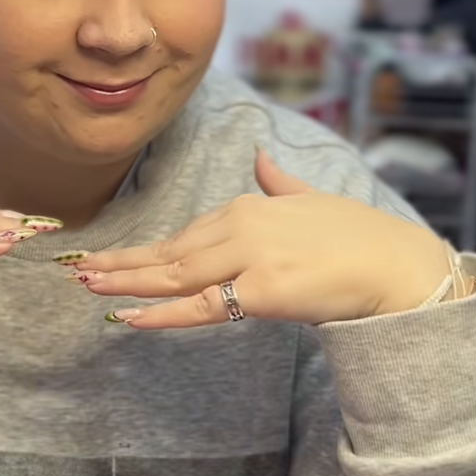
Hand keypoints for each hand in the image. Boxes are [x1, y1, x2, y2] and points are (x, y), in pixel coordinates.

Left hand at [70, 152, 446, 328]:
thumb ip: (280, 182)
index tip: (113, 257)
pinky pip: (199, 307)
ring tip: (89, 286)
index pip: (187, 233)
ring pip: (174, 274)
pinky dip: (160, 313)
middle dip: (123, 262)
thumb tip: (260, 157)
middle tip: (80, 269)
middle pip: (170, 251)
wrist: (395, 265)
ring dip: (127, 281)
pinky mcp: (259, 292)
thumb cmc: (359, 236)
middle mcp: (241, 227)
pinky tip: (129, 317)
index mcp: (249, 206)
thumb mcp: (312, 198)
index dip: (148, 249)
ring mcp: (247, 258)